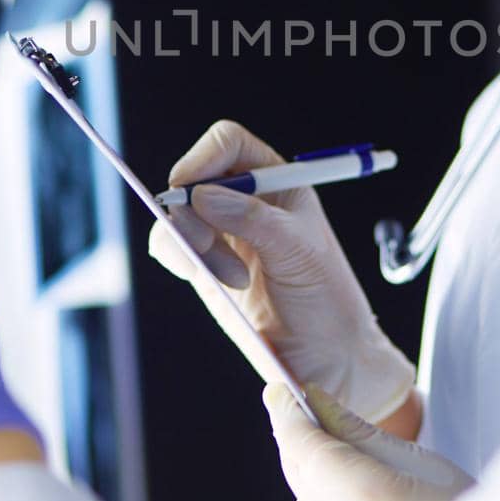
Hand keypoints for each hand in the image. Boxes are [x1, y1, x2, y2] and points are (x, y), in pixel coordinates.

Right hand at [148, 121, 415, 424]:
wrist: (328, 356)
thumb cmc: (327, 298)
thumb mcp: (300, 251)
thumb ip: (253, 220)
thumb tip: (201, 196)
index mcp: (278, 181)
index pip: (228, 144)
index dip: (203, 156)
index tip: (188, 186)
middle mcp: (246, 201)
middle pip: (193, 178)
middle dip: (191, 210)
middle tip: (205, 245)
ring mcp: (223, 233)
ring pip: (177, 215)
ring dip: (191, 243)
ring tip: (232, 278)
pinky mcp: (205, 266)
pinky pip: (171, 246)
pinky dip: (179, 259)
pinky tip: (215, 282)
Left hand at [264, 385, 470, 500]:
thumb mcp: (419, 461)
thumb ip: (357, 432)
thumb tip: (317, 401)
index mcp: (353, 493)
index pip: (297, 438)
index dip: (285, 409)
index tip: (280, 390)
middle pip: (299, 472)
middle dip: (307, 445)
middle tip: (318, 419)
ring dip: (321, 485)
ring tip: (361, 477)